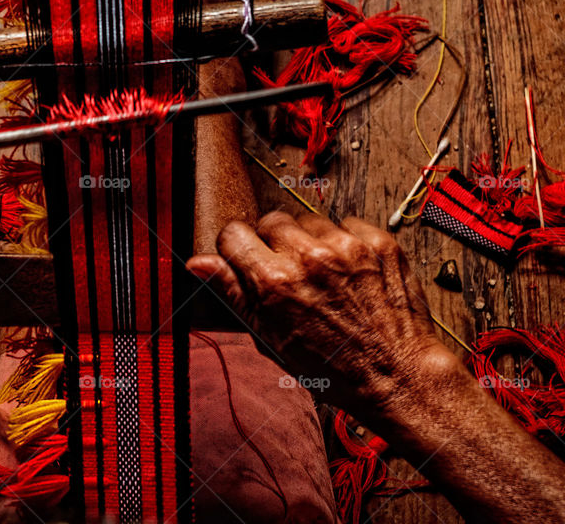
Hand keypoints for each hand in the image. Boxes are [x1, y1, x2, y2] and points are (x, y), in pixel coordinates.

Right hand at [187, 212, 442, 411]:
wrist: (397, 375)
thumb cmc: (332, 367)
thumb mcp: (269, 338)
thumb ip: (232, 292)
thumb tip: (198, 263)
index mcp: (274, 282)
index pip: (234, 233)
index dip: (238, 248)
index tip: (248, 259)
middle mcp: (308, 257)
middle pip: (271, 220)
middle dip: (274, 243)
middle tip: (289, 273)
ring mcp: (347, 247)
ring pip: (309, 220)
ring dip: (311, 241)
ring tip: (324, 275)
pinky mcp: (378, 242)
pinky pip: (347, 223)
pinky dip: (345, 242)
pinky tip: (349, 272)